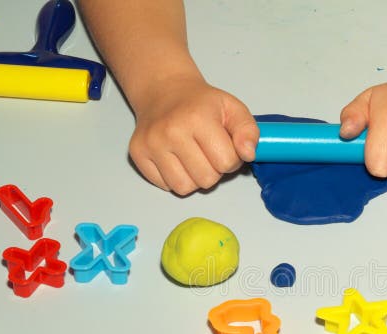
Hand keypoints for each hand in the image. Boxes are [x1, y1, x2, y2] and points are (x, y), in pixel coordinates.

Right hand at [128, 74, 258, 194]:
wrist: (164, 91)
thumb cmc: (201, 104)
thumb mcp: (233, 108)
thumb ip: (249, 131)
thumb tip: (248, 154)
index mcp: (197, 118)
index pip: (226, 162)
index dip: (232, 159)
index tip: (224, 147)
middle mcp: (170, 131)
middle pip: (206, 180)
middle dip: (214, 171)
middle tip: (208, 153)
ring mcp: (151, 144)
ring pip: (184, 188)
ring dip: (194, 178)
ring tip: (193, 158)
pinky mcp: (137, 153)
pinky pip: (165, 186)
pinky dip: (175, 178)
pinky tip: (177, 159)